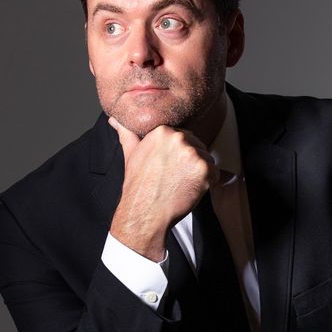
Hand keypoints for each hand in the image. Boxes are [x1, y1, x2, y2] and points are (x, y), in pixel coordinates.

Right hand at [108, 119, 221, 259]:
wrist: (144, 212)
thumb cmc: (139, 186)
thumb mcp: (130, 153)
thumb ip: (127, 132)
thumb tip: (115, 119)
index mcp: (163, 131)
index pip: (184, 137)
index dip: (179, 155)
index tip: (169, 168)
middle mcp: (178, 138)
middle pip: (197, 147)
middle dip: (190, 163)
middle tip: (174, 178)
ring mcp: (192, 153)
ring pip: (207, 159)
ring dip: (199, 174)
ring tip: (180, 184)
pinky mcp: (204, 169)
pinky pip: (215, 173)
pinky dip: (208, 184)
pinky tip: (190, 190)